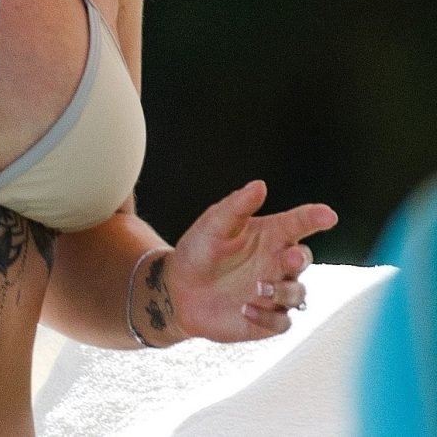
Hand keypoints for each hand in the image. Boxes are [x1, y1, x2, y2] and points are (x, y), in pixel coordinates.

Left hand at [160, 180, 337, 342]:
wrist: (179, 291)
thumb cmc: (198, 251)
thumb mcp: (213, 224)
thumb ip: (237, 205)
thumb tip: (260, 185)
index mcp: (269, 235)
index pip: (297, 224)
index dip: (314, 218)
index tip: (328, 215)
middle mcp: (276, 262)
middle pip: (303, 259)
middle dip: (299, 259)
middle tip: (287, 258)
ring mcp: (275, 291)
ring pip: (298, 293)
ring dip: (283, 291)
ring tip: (256, 287)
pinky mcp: (267, 319)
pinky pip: (282, 322)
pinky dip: (268, 317)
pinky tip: (245, 308)